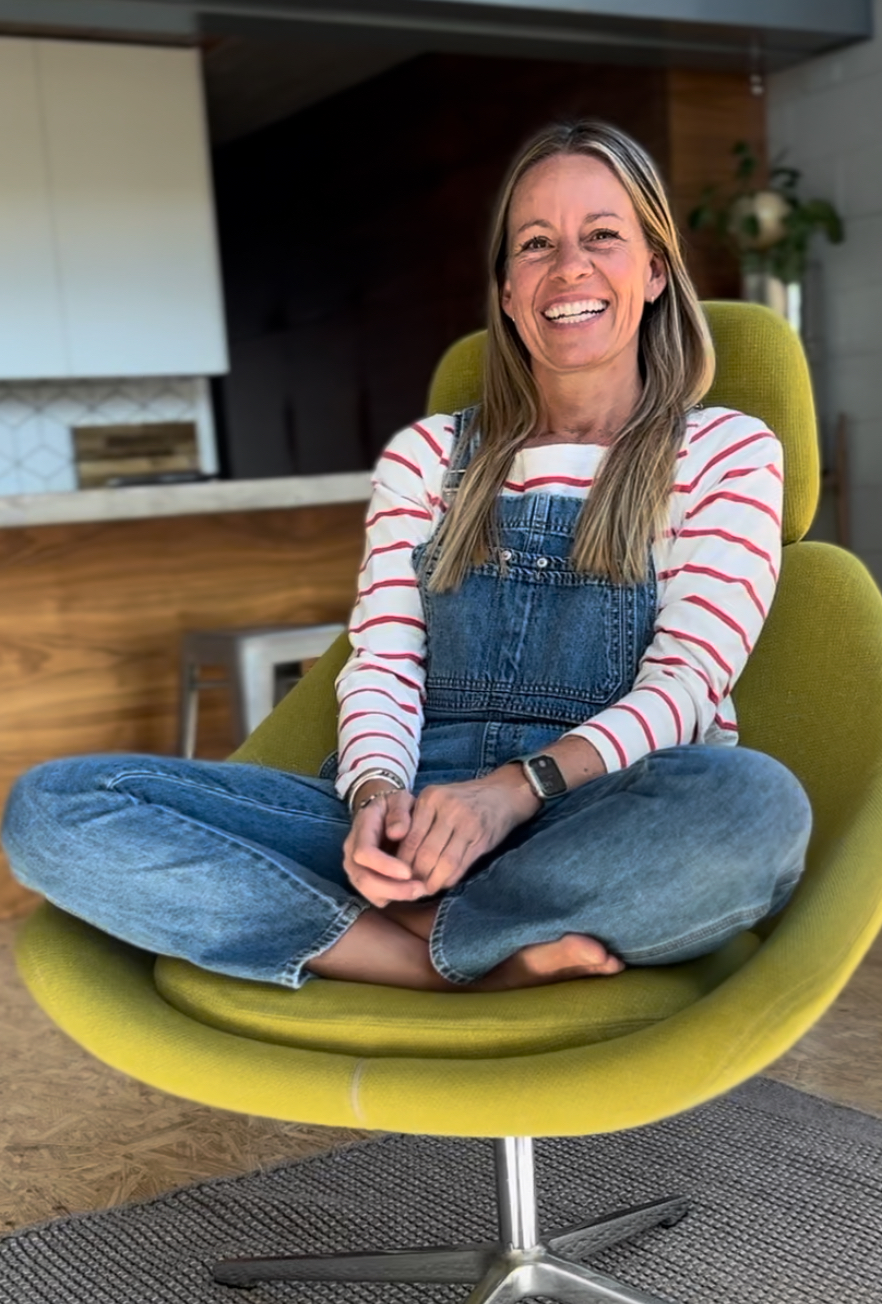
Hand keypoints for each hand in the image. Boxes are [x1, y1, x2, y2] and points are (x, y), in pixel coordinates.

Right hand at [343, 789, 423, 907]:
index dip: (384, 865)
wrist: (384, 812)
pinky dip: (394, 898)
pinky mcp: (365, 880)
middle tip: (420, 889)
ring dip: (395, 896)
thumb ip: (399, 811)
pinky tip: (413, 891)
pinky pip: (375, 896)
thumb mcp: (400, 799)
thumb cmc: (395, 807)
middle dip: (392, 888)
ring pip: (368, 891)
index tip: (409, 871)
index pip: (364, 852)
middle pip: (363, 878)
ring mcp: (356, 867)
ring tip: (421, 890)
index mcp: (360, 829)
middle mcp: (352, 851)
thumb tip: (397, 832)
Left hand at [393, 770, 539, 897]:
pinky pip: (461, 865)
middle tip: (409, 887)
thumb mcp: (437, 799)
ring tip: (426, 889)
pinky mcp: (482, 838)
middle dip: (416, 875)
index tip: (396, 876)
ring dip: (433, 881)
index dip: (401, 863)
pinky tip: (443, 883)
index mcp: (430, 798)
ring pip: (444, 862)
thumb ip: (418, 821)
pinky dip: (450, 878)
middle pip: (425, 853)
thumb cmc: (462, 800)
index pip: (411, 839)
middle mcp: (448, 809)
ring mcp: (468, 823)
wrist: (502, 793)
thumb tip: (396, 856)